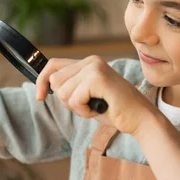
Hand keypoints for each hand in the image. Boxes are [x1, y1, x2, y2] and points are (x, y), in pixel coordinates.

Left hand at [35, 56, 164, 134]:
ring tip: (95, 106)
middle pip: (55, 81)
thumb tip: (46, 85)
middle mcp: (90, 61)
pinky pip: (74, 99)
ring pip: (63, 92)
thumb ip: (70, 87)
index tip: (39, 97)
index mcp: (88, 62)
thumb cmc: (114, 109)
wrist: (140, 119)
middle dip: (66, 100)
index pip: (53, 65)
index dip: (42, 81)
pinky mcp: (98, 78)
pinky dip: (84, 111)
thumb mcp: (87, 95)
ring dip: (76, 107)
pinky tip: (99, 109)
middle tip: (87, 105)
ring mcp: (94, 68)